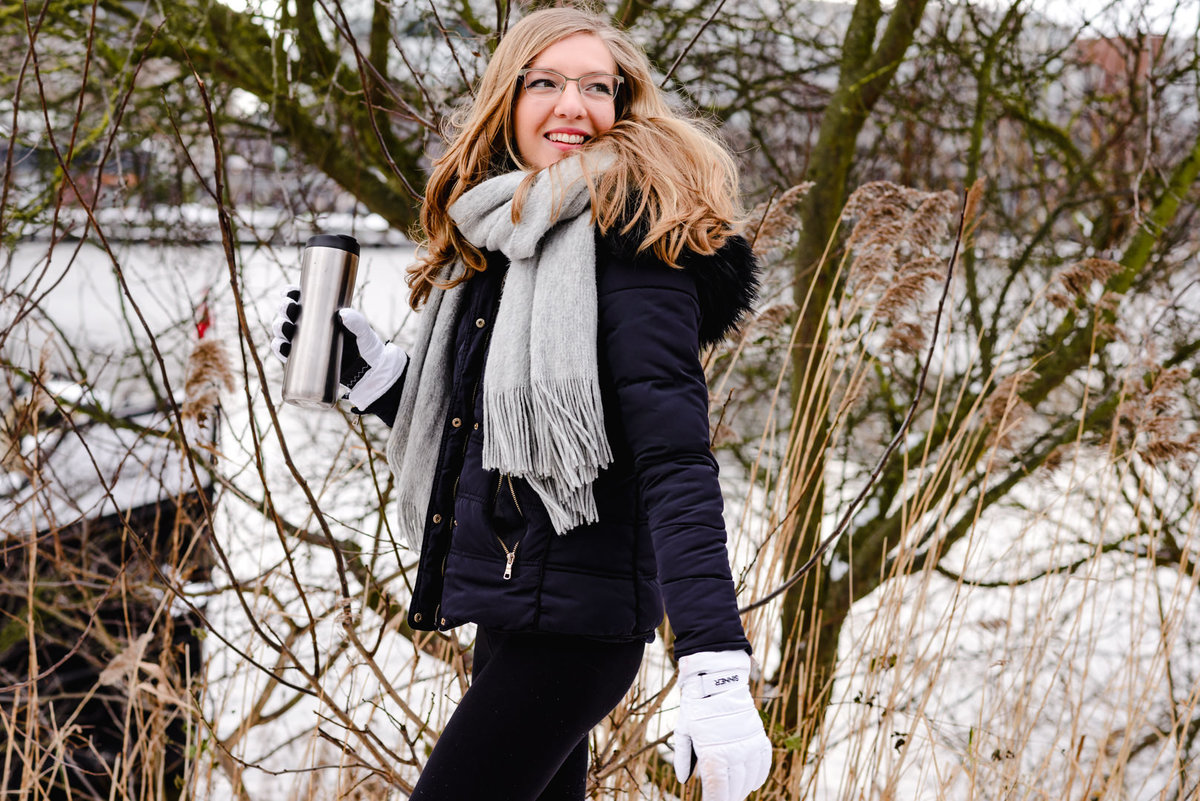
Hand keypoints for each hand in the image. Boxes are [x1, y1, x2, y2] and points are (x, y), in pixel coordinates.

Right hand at [268, 287, 406, 409]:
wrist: (367, 372)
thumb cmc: (365, 346)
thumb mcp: (364, 332)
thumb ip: (357, 322)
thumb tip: (342, 314)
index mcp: (321, 314)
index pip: (300, 299)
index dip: (290, 294)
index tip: (291, 292)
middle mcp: (309, 326)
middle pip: (287, 314)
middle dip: (283, 309)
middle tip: (289, 308)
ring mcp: (305, 343)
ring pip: (283, 332)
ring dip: (278, 327)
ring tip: (284, 327)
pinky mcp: (303, 360)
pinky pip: (285, 353)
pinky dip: (279, 348)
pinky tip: (280, 345)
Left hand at [673, 650, 770, 800]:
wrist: (718, 679)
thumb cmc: (697, 705)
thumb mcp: (684, 730)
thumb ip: (683, 757)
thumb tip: (684, 780)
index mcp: (713, 753)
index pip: (717, 791)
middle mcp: (734, 751)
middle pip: (734, 788)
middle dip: (727, 797)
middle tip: (721, 797)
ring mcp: (750, 744)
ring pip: (750, 779)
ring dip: (742, 789)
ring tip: (733, 792)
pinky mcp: (759, 737)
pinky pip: (763, 764)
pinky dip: (758, 776)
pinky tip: (751, 782)